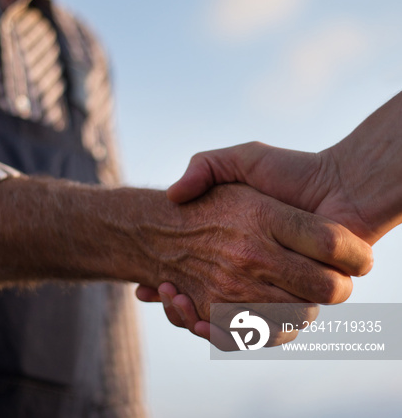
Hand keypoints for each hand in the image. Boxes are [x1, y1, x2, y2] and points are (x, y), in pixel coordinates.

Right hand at [137, 141, 379, 343]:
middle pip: (199, 304)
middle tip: (158, 291)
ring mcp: (267, 287)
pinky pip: (254, 333)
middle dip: (177, 307)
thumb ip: (205, 166)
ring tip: (175, 299)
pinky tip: (201, 318)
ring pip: (221, 322)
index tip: (152, 285)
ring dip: (192, 319)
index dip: (169, 289)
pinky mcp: (289, 301)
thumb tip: (173, 194)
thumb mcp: (240, 158)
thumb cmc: (291, 169)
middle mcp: (251, 270)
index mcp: (240, 244)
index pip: (190, 273)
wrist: (341, 185)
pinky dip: (226, 335)